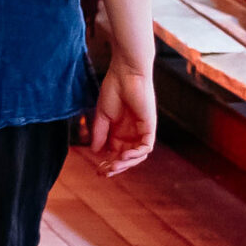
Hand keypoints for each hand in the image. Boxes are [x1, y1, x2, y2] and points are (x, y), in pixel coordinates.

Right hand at [87, 61, 155, 175]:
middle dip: (116, 167)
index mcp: (119, 131)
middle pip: (126, 157)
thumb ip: (100, 134)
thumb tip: (96, 152)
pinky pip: (146, 147)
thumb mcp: (102, 115)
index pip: (116, 153)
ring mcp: (141, 131)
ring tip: (113, 167)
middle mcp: (131, 133)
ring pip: (137, 156)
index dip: (108, 163)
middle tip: (103, 172)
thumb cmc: (113, 89)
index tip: (97, 171)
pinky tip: (123, 156)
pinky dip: (136, 155)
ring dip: (126, 164)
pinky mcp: (149, 127)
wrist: (125, 73)